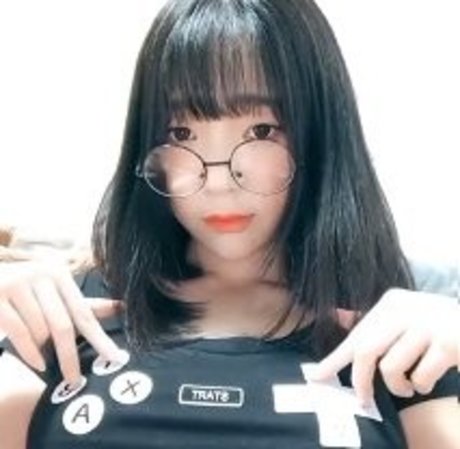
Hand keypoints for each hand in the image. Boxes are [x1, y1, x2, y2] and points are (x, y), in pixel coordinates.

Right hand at [0, 262, 122, 385]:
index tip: (114, 357)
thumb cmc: (27, 291)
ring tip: (46, 357)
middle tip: (75, 380)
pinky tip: (38, 364)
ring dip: (44, 349)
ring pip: (40, 331)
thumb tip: (123, 306)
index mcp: (60, 274)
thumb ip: (85, 304)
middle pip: (63, 325)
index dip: (99, 337)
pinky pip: (19, 332)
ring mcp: (17, 283)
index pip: (83, 312)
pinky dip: (29, 353)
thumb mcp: (56, 293)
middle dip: (70, 356)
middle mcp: (41, 274)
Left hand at [311, 288, 458, 404]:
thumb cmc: (437, 325)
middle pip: (366, 350)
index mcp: (391, 302)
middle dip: (360, 380)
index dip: (335, 358)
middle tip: (363, 399)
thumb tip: (338, 318)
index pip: (356, 334)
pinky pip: (420, 377)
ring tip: (409, 386)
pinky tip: (427, 383)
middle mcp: (406, 309)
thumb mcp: (405, 317)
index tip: (316, 376)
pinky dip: (421, 386)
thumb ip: (375, 323)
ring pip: (391, 367)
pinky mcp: (448, 343)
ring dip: (398, 386)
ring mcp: (427, 324)